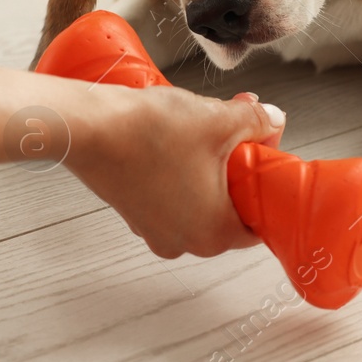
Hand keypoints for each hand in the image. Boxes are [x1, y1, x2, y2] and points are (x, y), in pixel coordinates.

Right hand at [65, 87, 284, 257]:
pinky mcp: (135, 211)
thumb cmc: (146, 133)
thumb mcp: (219, 119)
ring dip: (210, 166)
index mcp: (212, 234)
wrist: (87, 127)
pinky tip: (178, 138)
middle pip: (230, 208)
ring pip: (200, 199)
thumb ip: (257, 121)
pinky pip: (172, 195)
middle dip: (238, 168)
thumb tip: (273, 119)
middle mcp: (183, 241)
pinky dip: (181, 171)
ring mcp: (155, 229)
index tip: (265, 157)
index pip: (260, 221)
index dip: (267, 185)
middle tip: (238, 133)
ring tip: (207, 128)